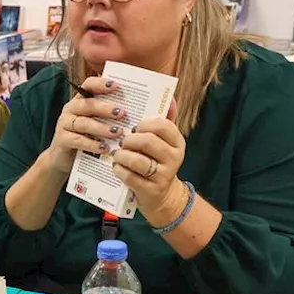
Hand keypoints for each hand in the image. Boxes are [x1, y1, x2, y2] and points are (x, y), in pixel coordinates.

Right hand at [41, 76, 131, 174]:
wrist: (64, 158)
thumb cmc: (86, 137)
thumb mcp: (97, 123)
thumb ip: (109, 116)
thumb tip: (136, 111)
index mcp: (81, 100)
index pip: (88, 85)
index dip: (101, 84)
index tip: (117, 86)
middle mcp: (71, 109)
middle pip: (87, 105)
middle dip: (106, 108)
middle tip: (122, 113)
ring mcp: (64, 124)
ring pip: (84, 124)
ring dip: (102, 128)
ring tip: (118, 133)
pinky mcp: (61, 140)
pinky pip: (78, 140)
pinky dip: (92, 144)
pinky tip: (105, 148)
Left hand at [112, 98, 186, 226]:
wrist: (161, 196)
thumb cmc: (156, 161)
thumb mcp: (163, 142)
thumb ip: (164, 121)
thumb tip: (170, 98)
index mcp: (177, 142)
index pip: (162, 125)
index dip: (144, 124)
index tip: (134, 128)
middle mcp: (174, 157)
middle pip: (148, 141)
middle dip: (130, 140)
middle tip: (122, 141)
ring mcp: (164, 175)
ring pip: (138, 160)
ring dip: (122, 155)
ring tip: (117, 154)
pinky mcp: (151, 190)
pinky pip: (130, 177)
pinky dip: (119, 170)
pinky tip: (116, 167)